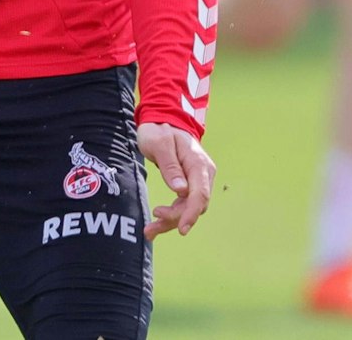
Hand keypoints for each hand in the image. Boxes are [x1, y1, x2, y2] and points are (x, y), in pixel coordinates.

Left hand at [138, 122, 215, 238]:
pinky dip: (171, 214)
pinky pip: (183, 203)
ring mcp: (198, 180)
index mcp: (198, 164)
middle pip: (195, 205)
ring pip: (188, 208)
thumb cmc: (159, 130)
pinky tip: (156, 222)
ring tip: (149, 230)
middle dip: (175, 219)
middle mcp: (203, 174)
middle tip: (151, 226)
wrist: (162, 121)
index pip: (200, 194)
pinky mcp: (190, 184)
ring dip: (171, 221)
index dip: (191, 213)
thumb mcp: (159, 144)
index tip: (181, 229)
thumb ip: (170, 166)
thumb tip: (181, 191)